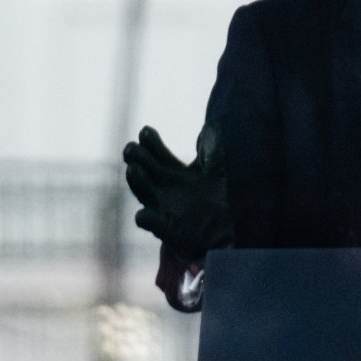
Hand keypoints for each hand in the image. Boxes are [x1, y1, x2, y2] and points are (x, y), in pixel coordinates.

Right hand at [123, 124, 232, 264]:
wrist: (230, 234)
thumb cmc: (220, 201)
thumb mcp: (218, 171)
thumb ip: (212, 150)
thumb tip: (210, 126)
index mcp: (174, 173)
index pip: (156, 153)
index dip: (150, 142)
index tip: (146, 132)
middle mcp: (164, 188)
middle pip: (144, 169)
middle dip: (136, 157)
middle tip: (131, 148)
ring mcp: (162, 207)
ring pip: (142, 192)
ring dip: (136, 181)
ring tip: (133, 169)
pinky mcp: (165, 228)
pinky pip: (149, 222)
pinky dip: (145, 218)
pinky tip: (144, 214)